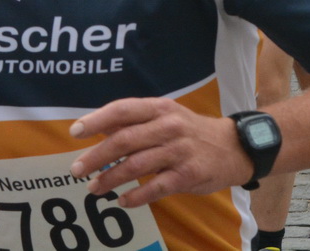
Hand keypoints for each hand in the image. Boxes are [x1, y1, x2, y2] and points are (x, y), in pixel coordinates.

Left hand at [68, 98, 252, 207]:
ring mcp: (180, 151)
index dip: (97, 120)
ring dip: (111, 179)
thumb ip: (135, 122)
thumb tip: (97, 127)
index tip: (75, 132)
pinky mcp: (187, 174)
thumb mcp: (167, 117)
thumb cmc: (191, 132)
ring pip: (137, 165)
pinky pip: (155, 187)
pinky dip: (136, 197)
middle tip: (76, 170)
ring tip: (95, 189)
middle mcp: (170, 127)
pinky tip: (123, 202)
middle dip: (96, 156)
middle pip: (125, 140)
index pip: (123, 110)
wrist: (234, 147)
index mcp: (161, 108)